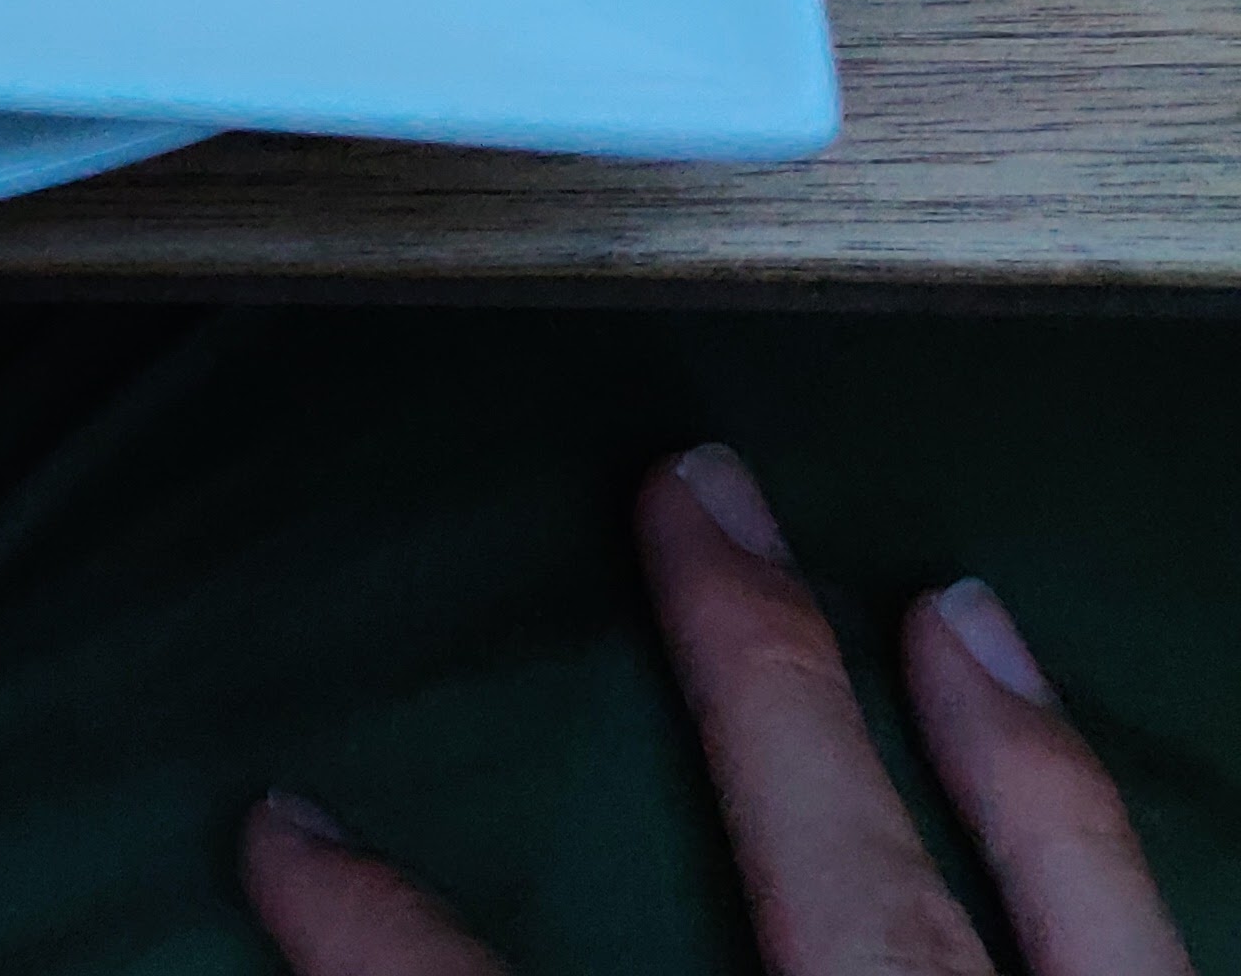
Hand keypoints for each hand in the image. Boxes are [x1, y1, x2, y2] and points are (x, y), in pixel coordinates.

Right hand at [243, 442, 1194, 975]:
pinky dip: (1126, 894)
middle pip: (839, 889)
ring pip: (1074, 929)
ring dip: (1013, 766)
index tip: (287, 831)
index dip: (382, 937)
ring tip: (961, 611)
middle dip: (757, 674)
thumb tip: (327, 886)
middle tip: (692, 483)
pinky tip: (1116, 845)